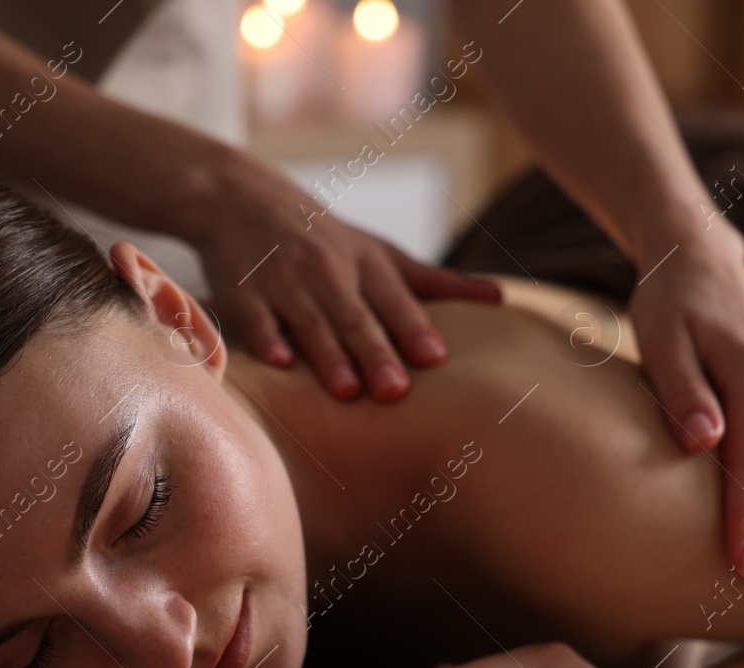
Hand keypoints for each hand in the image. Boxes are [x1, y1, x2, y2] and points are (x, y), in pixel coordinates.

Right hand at [190, 146, 501, 401]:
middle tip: (395, 391)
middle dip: (375, 351)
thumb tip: (501, 300)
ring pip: (309, 322)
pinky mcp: (243, 292)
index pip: (394, 298)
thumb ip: (436, 284)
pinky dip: (267, 339)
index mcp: (365, 263)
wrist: (242, 199)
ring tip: (347, 390)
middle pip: (354, 316)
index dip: (414, 327)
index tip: (436, 357)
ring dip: (328, 355)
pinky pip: (256, 318)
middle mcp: (328, 270)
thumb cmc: (326, 240)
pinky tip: (279, 364)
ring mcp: (283, 281)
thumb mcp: (380, 253)